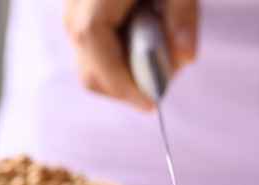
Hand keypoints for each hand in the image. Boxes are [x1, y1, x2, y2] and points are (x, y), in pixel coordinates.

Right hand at [63, 0, 198, 109]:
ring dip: (125, 78)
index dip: (119, 78)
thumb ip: (183, 16)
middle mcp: (75, 4)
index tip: (150, 101)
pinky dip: (120, 64)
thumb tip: (185, 57)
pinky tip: (147, 49)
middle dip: (127, 87)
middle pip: (89, 66)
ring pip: (89, 65)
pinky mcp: (81, 19)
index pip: (92, 38)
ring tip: (160, 60)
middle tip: (163, 83)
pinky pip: (94, 55)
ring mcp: (73, 13)